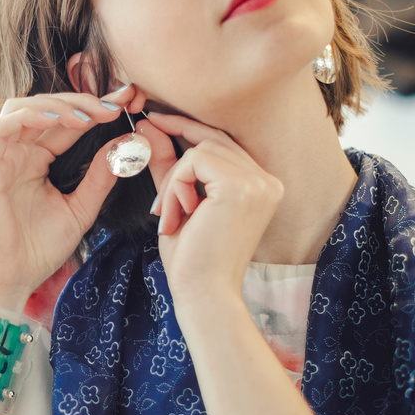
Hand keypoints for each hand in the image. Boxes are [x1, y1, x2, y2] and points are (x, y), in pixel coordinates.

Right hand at [0, 84, 139, 305]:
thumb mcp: (81, 209)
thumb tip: (124, 146)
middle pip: (46, 107)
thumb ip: (100, 177)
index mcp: (38, 159)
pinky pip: (1, 128)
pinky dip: (29, 116)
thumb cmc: (40, 249)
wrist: (12, 279)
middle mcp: (19, 153)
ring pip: (22, 107)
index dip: (95, 109)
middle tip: (114, 105)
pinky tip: (58, 120)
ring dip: (56, 104)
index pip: (66, 122)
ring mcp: (1, 158)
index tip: (128, 103)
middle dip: (81, 100)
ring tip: (88, 115)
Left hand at [133, 110, 282, 300]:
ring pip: (199, 150)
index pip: (221, 142)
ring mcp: (259, 182)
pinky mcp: (241, 186)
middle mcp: (268, 180)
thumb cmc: (192, 259)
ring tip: (169, 217)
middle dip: (174, 150)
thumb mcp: (179, 203)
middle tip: (146, 147)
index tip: (154, 120)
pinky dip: (175, 187)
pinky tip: (175, 218)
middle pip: (212, 139)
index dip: (187, 128)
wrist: (203, 294)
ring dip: (173, 182)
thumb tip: (151, 127)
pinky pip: (194, 160)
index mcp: (261, 185)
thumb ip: (170, 165)